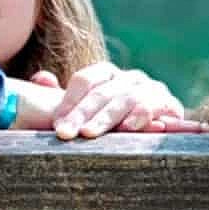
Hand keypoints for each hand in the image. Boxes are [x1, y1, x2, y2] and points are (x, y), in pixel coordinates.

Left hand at [46, 63, 206, 138]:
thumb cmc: (113, 123)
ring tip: (88, 133)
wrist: (156, 132)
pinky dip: (139, 117)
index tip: (56, 123)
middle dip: (81, 113)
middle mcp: (129, 78)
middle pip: (102, 92)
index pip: (86, 80)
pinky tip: (126, 129)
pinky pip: (153, 107)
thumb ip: (61, 96)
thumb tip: (40, 78)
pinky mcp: (169, 106)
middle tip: (65, 133)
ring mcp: (151, 90)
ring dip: (105, 118)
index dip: (69, 101)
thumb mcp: (85, 111)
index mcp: (108, 75)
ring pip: (124, 99)